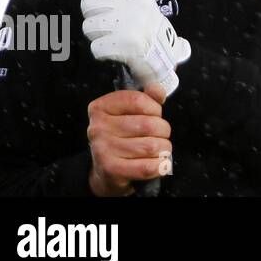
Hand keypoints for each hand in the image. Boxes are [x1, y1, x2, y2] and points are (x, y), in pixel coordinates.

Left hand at [80, 0, 191, 96]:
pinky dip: (101, 51)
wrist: (162, 49)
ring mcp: (128, 24)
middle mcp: (132, 3)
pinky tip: (114, 47)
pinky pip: (95, 47)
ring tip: (112, 34)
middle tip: (106, 19)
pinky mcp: (123, 46)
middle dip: (92, 14)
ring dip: (96, 34)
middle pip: (87, 3)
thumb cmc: (141, 17)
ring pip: (87, 26)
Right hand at [87, 82, 171, 196]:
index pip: (138, 100)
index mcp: (100, 108)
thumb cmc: (122, 137)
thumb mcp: (131, 113)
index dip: (155, 108)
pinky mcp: (111, 170)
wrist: (106, 172)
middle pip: (148, 124)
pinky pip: (148, 167)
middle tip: (159, 136)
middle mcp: (98, 128)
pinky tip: (157, 164)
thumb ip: (147, 98)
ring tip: (157, 150)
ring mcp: (102, 150)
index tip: (155, 115)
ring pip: (152, 146)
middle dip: (163, 131)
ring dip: (163, 149)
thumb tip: (158, 89)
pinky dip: (160, 166)